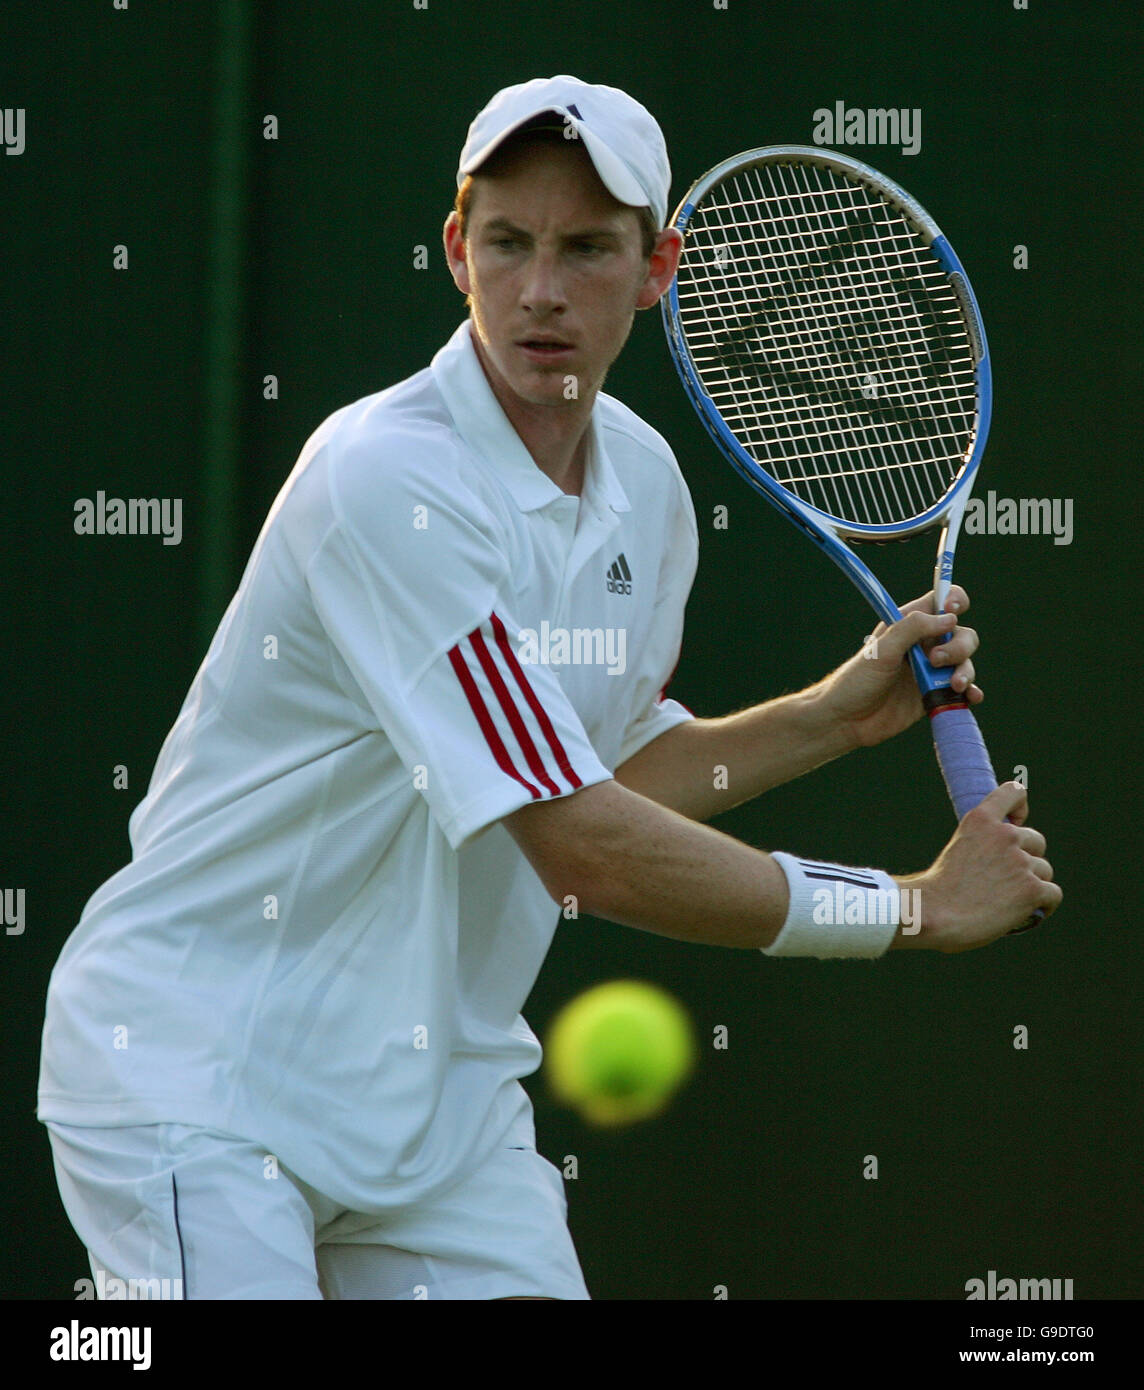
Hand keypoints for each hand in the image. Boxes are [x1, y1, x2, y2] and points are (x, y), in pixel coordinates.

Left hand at [817, 585, 980, 749]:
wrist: (847, 721)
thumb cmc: (857, 680)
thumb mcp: (882, 650)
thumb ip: (913, 628)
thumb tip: (949, 619)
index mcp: (909, 626)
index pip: (940, 601)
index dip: (953, 598)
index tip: (952, 609)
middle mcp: (923, 645)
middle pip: (961, 634)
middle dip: (959, 646)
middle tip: (935, 660)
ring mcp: (931, 671)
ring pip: (965, 662)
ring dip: (966, 671)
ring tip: (954, 685)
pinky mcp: (935, 695)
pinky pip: (963, 690)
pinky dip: (971, 692)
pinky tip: (971, 697)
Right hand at [893, 782, 1060, 951]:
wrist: (934, 915)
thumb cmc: (938, 890)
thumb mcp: (956, 850)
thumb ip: (982, 845)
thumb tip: (1001, 861)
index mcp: (981, 820)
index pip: (1014, 792)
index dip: (1020, 809)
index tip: (1015, 824)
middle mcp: (1004, 835)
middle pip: (1037, 842)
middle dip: (1027, 859)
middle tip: (1007, 880)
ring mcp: (1021, 862)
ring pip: (1044, 871)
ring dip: (1033, 884)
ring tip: (1011, 902)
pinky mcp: (1032, 889)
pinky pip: (1053, 893)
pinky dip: (1044, 904)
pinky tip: (1031, 912)